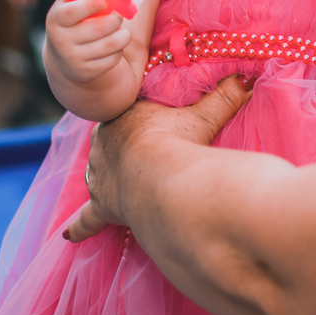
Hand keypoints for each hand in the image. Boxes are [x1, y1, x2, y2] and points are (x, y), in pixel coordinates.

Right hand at [45, 0, 131, 83]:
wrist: (63, 57)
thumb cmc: (73, 21)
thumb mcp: (72, 3)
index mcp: (56, 20)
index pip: (72, 12)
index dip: (91, 5)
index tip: (105, 1)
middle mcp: (61, 41)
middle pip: (97, 29)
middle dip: (115, 19)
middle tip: (118, 16)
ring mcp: (74, 59)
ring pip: (110, 45)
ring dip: (123, 34)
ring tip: (122, 30)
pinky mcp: (87, 72)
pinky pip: (112, 59)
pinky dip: (120, 49)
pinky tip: (115, 44)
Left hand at [65, 74, 252, 242]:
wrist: (158, 178)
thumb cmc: (177, 143)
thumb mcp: (202, 117)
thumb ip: (223, 98)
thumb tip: (246, 79)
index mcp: (122, 120)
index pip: (122, 117)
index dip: (132, 122)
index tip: (141, 125)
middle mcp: (103, 146)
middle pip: (108, 144)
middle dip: (118, 148)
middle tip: (134, 152)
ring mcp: (99, 177)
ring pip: (97, 174)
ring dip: (105, 177)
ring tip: (116, 180)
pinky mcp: (102, 206)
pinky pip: (87, 218)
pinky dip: (80, 226)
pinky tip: (69, 235)